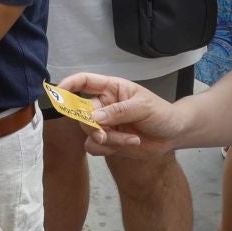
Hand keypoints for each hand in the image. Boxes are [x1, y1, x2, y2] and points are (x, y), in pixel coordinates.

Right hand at [57, 73, 185, 156]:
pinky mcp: (108, 141)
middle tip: (104, 134)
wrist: (173, 134)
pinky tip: (129, 143)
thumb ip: (118, 111)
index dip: (68, 84)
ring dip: (107, 139)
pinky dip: (108, 148)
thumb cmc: (161, 113)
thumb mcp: (143, 107)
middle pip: (81, 113)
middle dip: (91, 126)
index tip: (58, 93)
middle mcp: (104, 105)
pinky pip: (94, 147)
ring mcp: (104, 124)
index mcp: (111, 88)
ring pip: (88, 133)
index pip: (84, 82)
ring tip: (131, 139)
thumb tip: (94, 118)